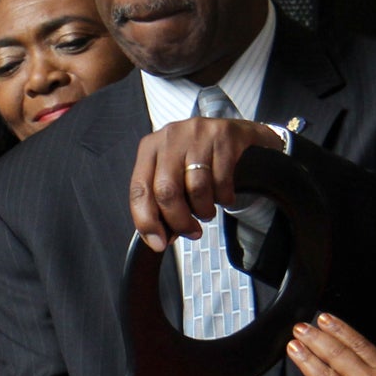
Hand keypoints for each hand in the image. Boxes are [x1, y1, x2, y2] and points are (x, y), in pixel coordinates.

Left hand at [128, 117, 286, 252]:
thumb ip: (161, 203)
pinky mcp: (223, 137)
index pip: (140, 189)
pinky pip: (222, 181)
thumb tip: (158, 238)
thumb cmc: (197, 157)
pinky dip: (224, 198)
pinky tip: (224, 195)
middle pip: (167, 191)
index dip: (147, 222)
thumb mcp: (173, 173)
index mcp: (150, 148)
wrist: (235, 132)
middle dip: (179, 220)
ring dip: (204, 211)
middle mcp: (170, 137)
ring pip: (196, 188)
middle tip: (191, 232)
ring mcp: (197, 134)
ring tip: (207, 210)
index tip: (158, 244)